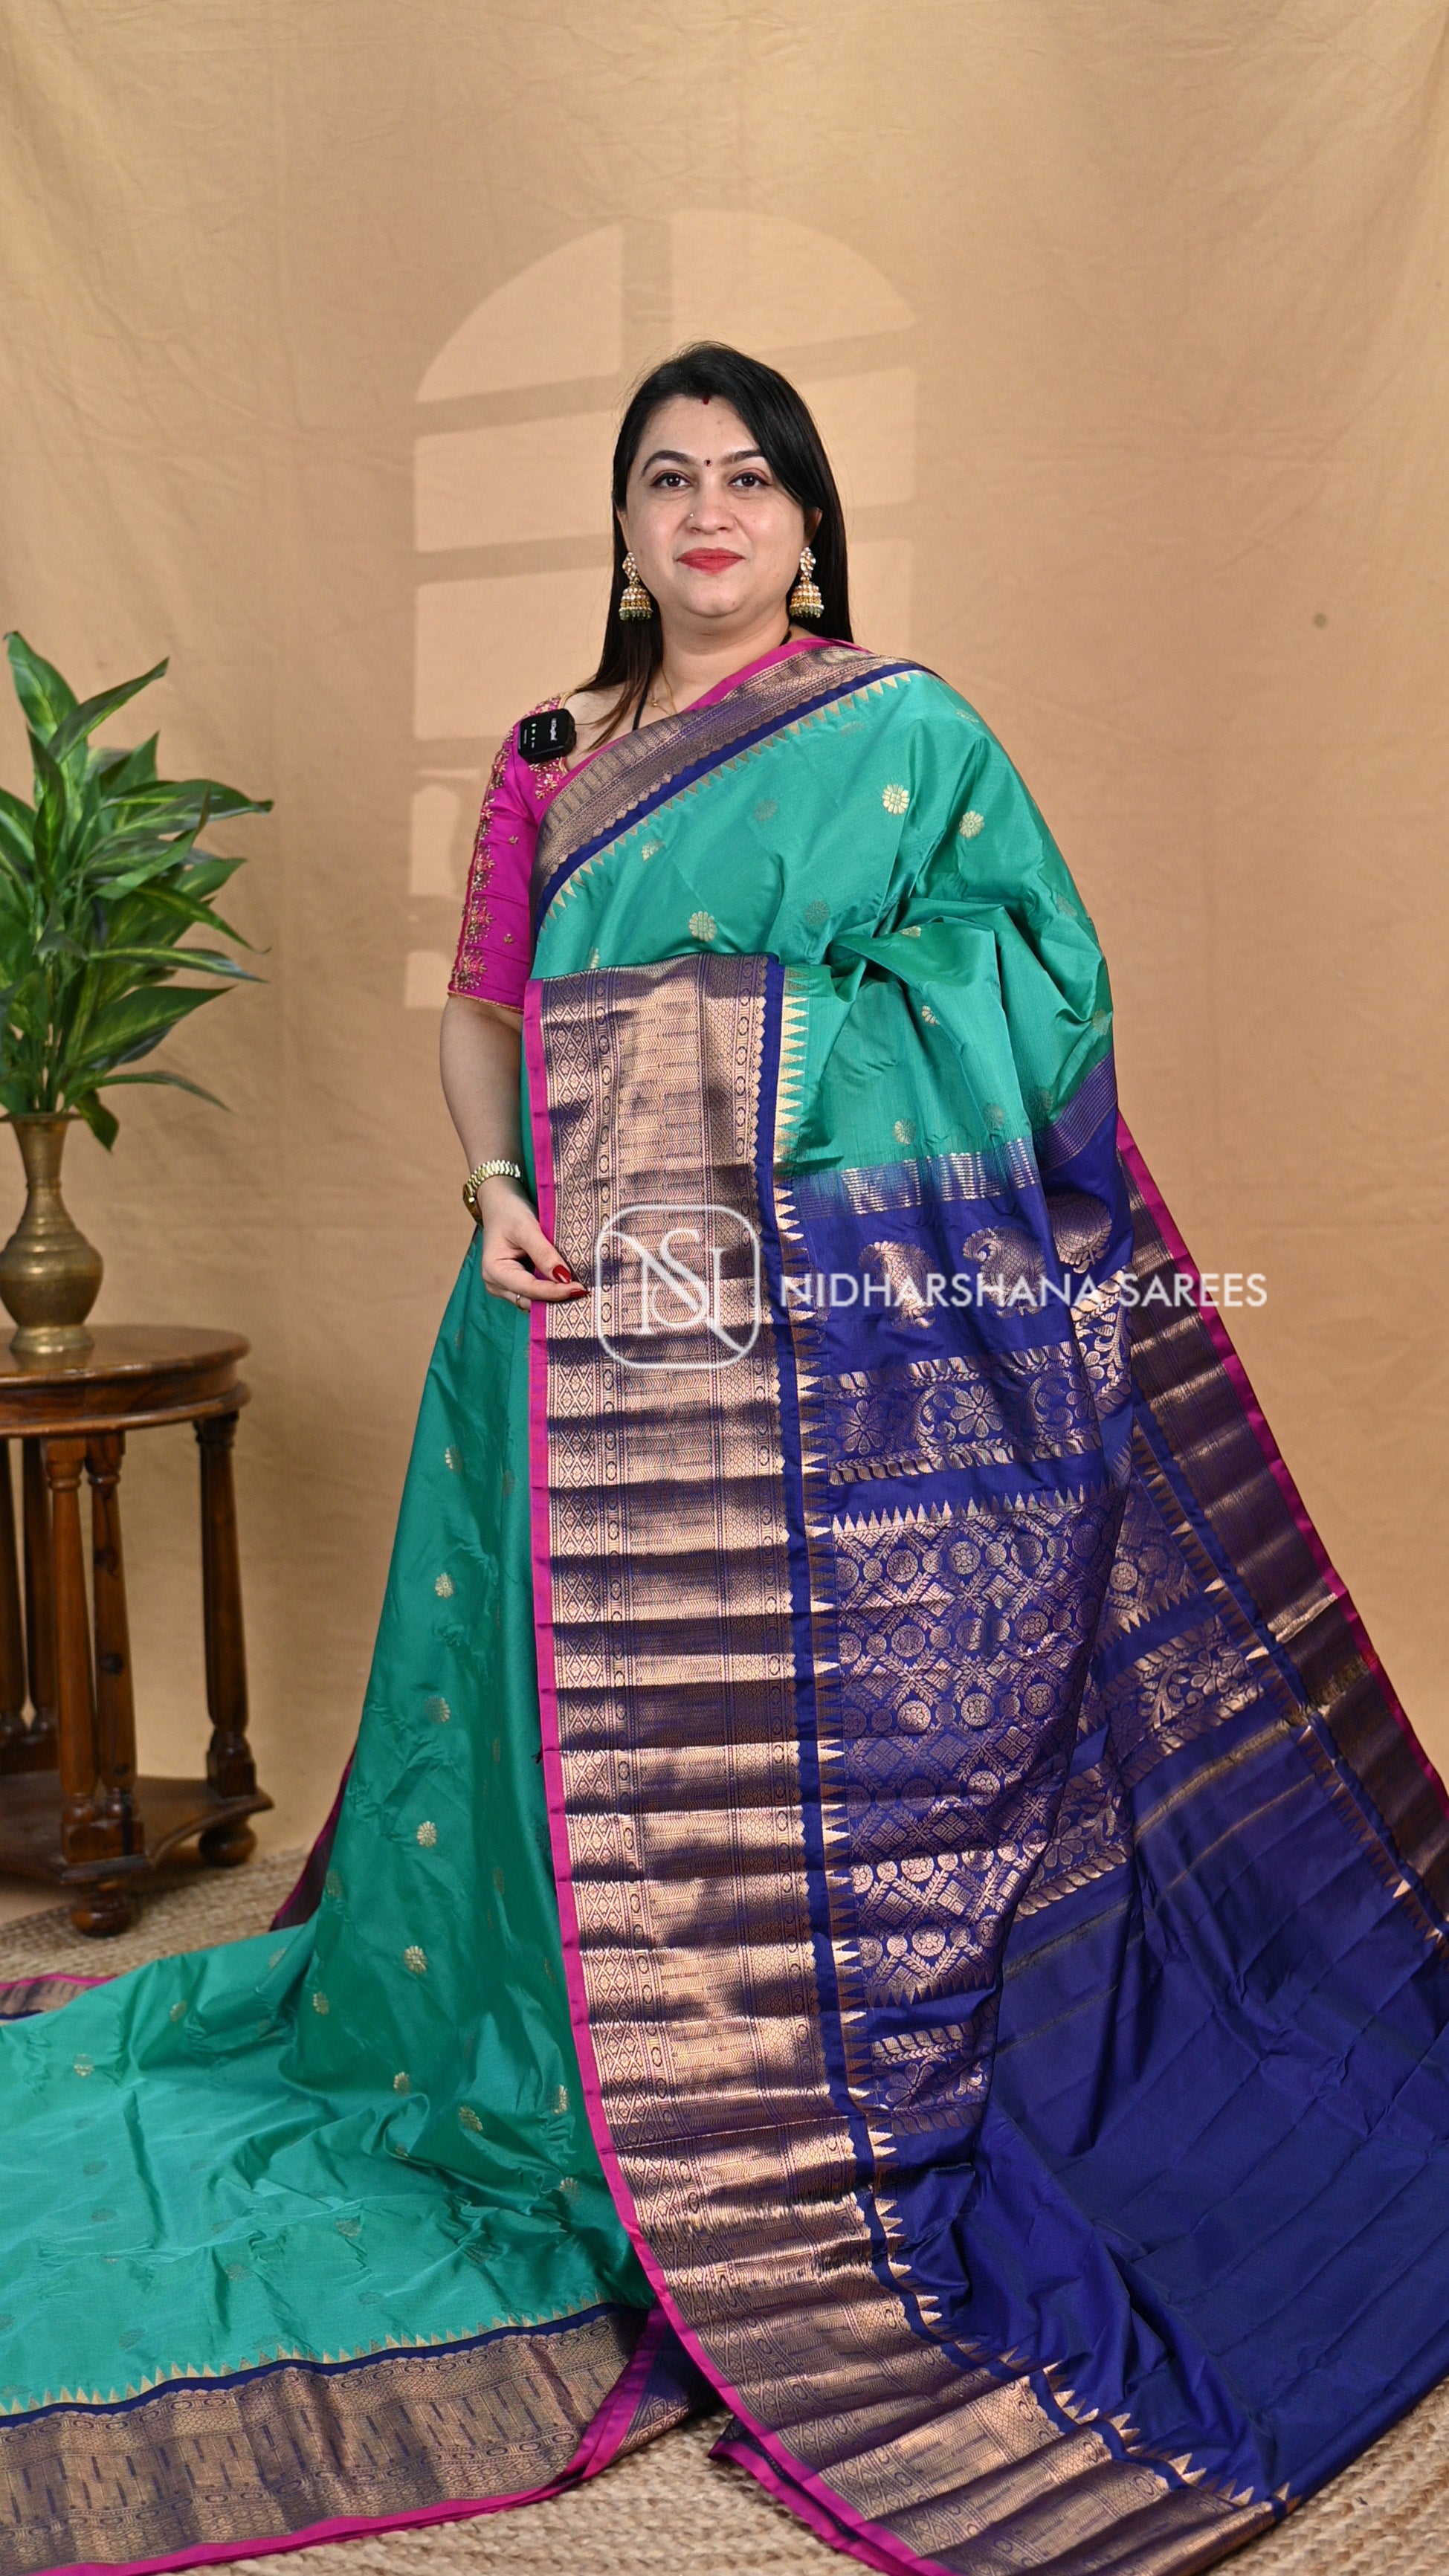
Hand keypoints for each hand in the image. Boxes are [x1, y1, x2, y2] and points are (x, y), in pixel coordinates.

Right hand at [476, 1176, 587, 1309]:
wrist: (500, 1204)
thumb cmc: (509, 1212)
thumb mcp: (527, 1228)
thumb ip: (544, 1253)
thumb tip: (564, 1277)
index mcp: (494, 1271)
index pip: (529, 1289)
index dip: (555, 1292)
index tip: (580, 1289)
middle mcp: (496, 1284)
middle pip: (531, 1300)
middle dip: (556, 1298)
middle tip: (584, 1292)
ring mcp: (505, 1286)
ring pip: (534, 1300)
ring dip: (555, 1296)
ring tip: (579, 1290)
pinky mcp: (515, 1283)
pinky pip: (535, 1293)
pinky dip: (551, 1289)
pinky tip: (568, 1285)